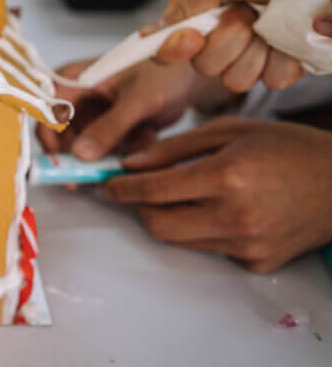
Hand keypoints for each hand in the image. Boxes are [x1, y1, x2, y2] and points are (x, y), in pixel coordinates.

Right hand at [36, 58, 232, 160]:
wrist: (193, 74)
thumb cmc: (165, 73)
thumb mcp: (138, 100)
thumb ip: (110, 127)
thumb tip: (80, 155)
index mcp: (73, 79)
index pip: (45, 112)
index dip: (49, 140)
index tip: (63, 167)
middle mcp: (76, 96)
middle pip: (61, 136)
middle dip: (86, 155)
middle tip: (102, 173)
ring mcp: (91, 113)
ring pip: (83, 147)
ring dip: (111, 152)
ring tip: (140, 138)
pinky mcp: (107, 127)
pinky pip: (104, 150)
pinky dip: (125, 149)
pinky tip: (147, 134)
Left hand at [104, 117, 331, 272]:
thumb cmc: (285, 147)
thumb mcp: (228, 131)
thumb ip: (174, 149)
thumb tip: (130, 164)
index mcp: (227, 176)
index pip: (155, 190)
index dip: (123, 189)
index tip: (108, 185)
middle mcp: (236, 216)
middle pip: (159, 226)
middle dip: (140, 208)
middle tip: (139, 191)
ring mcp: (248, 245)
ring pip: (182, 240)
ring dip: (170, 218)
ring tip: (185, 194)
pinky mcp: (258, 263)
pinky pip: (212, 249)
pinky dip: (203, 230)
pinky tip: (221, 209)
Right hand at [148, 0, 331, 90]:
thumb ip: (187, 3)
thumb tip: (150, 35)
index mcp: (202, 14)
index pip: (169, 48)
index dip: (174, 50)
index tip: (192, 39)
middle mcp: (224, 37)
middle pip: (204, 68)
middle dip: (227, 41)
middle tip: (248, 11)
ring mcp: (255, 53)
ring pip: (237, 80)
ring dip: (256, 51)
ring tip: (272, 21)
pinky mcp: (286, 63)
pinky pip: (273, 82)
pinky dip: (285, 59)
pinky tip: (292, 37)